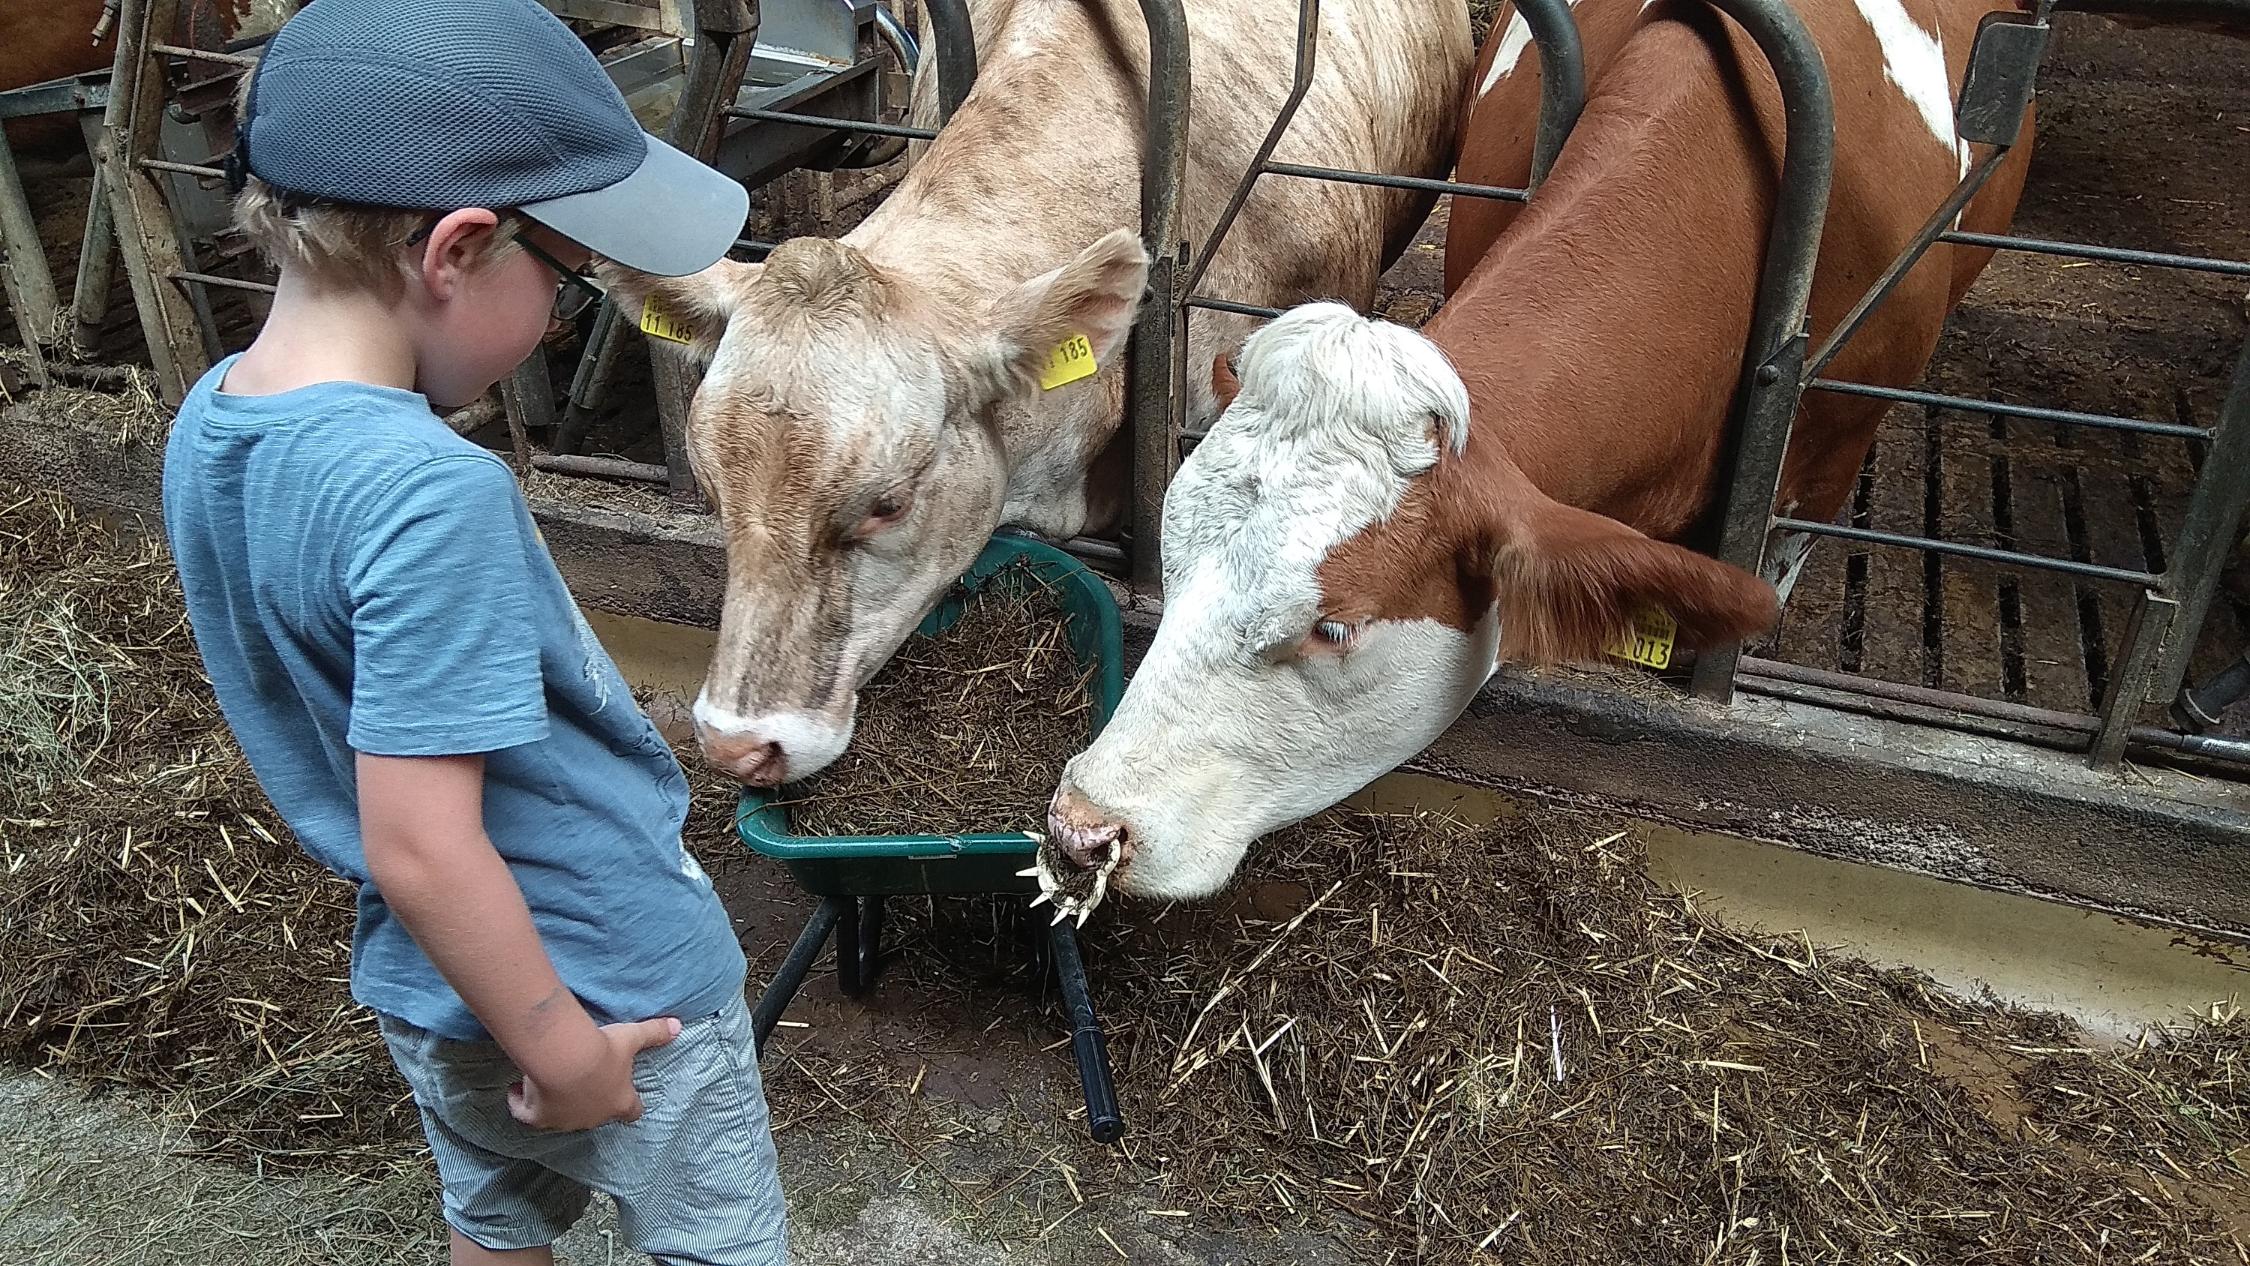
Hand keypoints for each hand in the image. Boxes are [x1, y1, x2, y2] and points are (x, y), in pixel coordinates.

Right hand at [507, 1016, 681, 1131]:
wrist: (565, 1059)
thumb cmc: (603, 1049)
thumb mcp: (632, 1037)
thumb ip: (656, 1033)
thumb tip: (679, 1026)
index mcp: (619, 1102)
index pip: (632, 1111)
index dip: (631, 1105)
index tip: (626, 1097)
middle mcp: (592, 1117)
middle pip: (595, 1115)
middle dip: (590, 1100)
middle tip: (582, 1081)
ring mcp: (563, 1121)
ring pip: (561, 1117)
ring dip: (557, 1103)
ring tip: (549, 1084)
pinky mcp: (536, 1118)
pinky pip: (525, 1115)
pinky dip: (520, 1104)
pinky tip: (515, 1090)